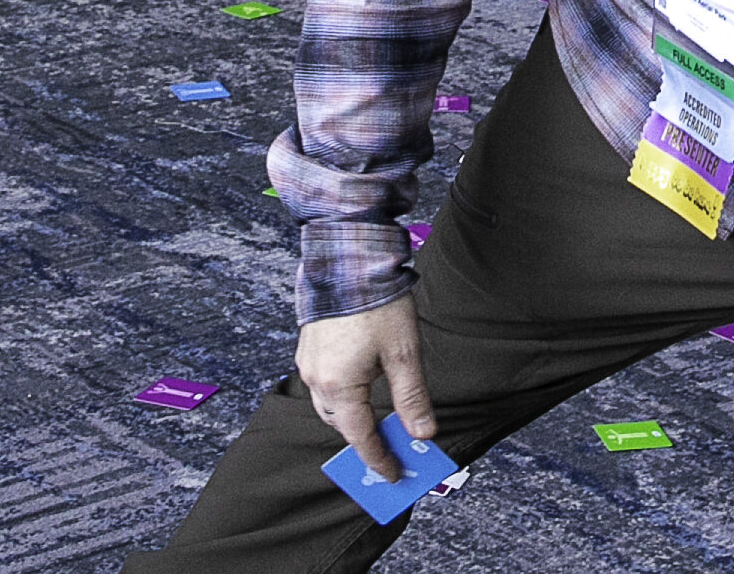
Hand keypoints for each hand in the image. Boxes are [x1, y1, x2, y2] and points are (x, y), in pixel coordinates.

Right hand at [297, 295, 435, 478]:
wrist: (350, 260)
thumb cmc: (379, 304)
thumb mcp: (404, 354)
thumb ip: (412, 397)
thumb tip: (423, 434)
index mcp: (339, 386)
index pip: (360, 436)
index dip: (378, 458)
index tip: (393, 473)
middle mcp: (317, 379)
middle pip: (341, 423)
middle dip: (364, 438)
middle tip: (391, 450)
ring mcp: (309, 363)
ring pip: (329, 405)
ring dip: (351, 417)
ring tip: (378, 423)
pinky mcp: (309, 348)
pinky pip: (323, 384)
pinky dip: (341, 396)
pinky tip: (360, 388)